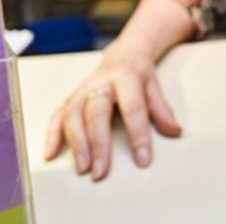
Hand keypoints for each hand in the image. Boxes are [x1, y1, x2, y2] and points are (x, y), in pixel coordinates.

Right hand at [43, 41, 181, 179]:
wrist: (121, 55)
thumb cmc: (138, 75)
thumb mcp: (155, 86)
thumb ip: (162, 109)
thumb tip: (175, 131)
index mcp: (127, 77)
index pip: (133, 107)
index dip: (138, 134)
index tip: (143, 159)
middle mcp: (101, 82)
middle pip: (97, 112)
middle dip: (98, 143)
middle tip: (100, 170)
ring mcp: (82, 90)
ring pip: (74, 114)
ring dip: (76, 143)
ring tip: (82, 168)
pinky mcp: (70, 98)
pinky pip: (57, 116)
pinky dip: (52, 135)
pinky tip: (51, 155)